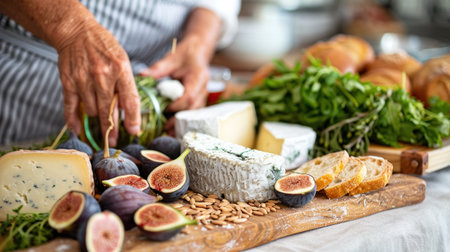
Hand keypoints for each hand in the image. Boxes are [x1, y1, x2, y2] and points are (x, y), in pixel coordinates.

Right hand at [57, 23, 140, 145]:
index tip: (134, 132)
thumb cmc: (104, 47)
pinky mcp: (68, 82)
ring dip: (95, 117)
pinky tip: (78, 129)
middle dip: (112, 129)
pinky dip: (73, 121)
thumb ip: (127, 85)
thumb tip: (130, 111)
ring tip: (98, 116)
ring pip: (91, 111)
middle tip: (114, 141)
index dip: (132, 119)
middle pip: (108, 111)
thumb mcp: (123, 61)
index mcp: (121, 70)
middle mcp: (102, 76)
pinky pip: (71, 107)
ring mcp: (83, 80)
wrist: (77, 32)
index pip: (130, 100)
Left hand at [140, 36, 210, 135]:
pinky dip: (184, 118)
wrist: (199, 51)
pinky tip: (174, 126)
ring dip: (183, 122)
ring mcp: (204, 94)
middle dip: (180, 119)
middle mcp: (204, 87)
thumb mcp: (171, 58)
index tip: (164, 110)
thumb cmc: (186, 54)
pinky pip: (194, 112)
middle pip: (194, 108)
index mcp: (198, 76)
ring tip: (169, 132)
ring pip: (196, 113)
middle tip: (165, 128)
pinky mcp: (201, 98)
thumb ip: (158, 68)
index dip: (176, 105)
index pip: (189, 96)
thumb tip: (142, 75)